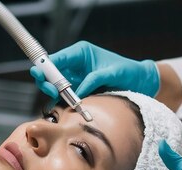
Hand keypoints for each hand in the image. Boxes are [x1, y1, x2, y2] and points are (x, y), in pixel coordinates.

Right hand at [29, 41, 159, 98]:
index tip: (42, 76)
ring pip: (54, 85)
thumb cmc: (128, 71)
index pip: (57, 58)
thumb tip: (78, 91)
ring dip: (52, 92)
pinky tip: (62, 105)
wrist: (139, 82)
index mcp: (81, 53)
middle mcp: (75, 65)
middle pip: (50, 72)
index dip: (46, 67)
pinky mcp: (78, 91)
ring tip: (57, 98)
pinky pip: (63, 96)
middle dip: (46, 81)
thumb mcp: (113, 73)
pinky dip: (60, 101)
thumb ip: (95, 79)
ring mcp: (75, 78)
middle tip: (51, 91)